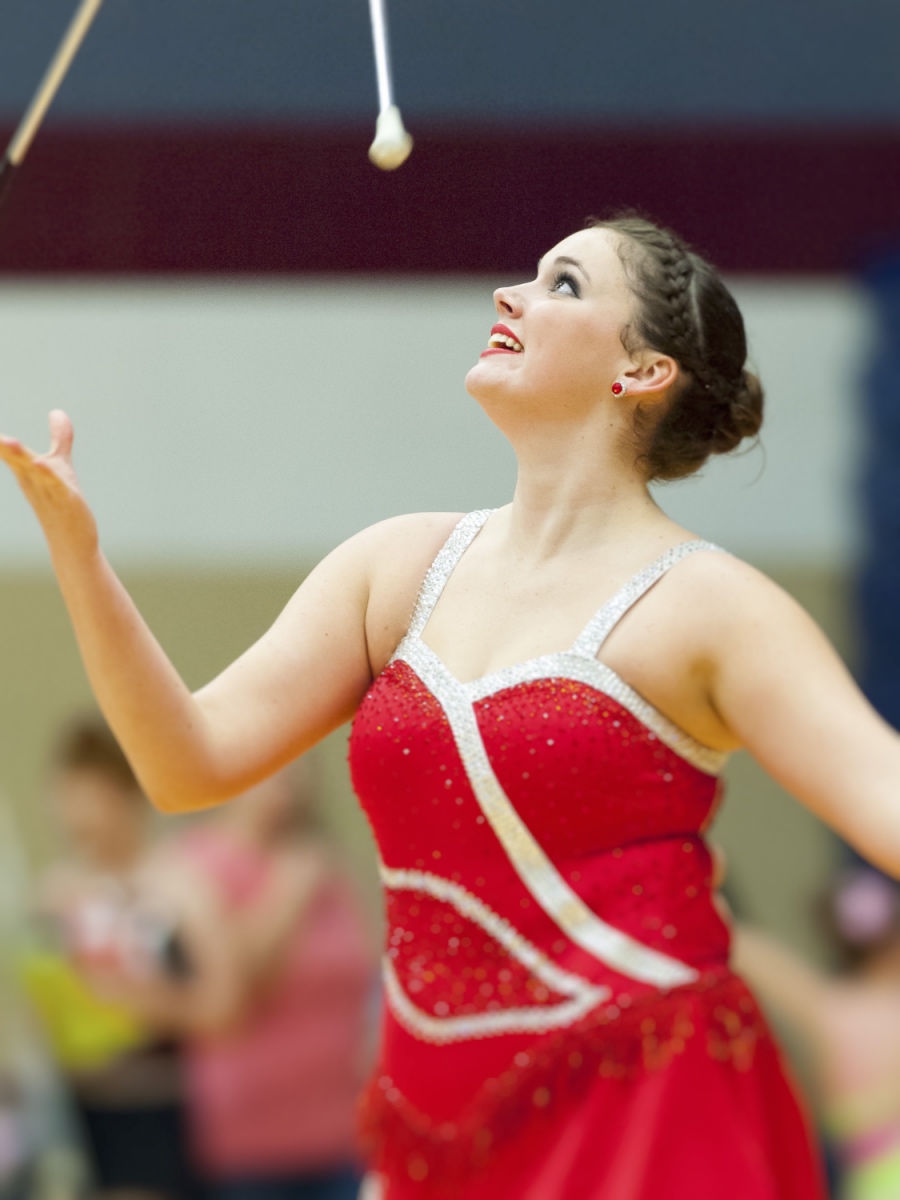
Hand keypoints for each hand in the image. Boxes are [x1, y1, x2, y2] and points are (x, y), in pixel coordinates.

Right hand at [0, 410, 97, 556]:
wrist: (71, 540)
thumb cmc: (61, 499)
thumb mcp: (59, 464)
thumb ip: (59, 438)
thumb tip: (57, 412)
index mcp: (26, 470)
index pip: (7, 451)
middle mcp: (32, 480)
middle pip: (14, 458)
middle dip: (2, 446)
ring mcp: (48, 491)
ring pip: (31, 471)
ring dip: (20, 457)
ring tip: (6, 442)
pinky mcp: (67, 501)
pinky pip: (55, 486)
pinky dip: (48, 475)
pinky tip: (41, 464)